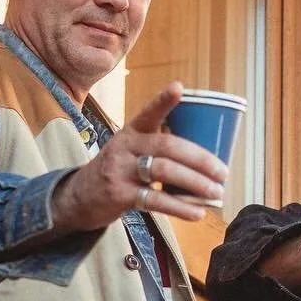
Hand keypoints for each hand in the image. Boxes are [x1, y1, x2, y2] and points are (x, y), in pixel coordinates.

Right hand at [50, 83, 227, 230]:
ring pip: (164, 171)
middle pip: (167, 146)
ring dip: (195, 183)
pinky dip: (180, 207)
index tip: (179, 88)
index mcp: (131, 132)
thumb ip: (157, 150)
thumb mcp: (130, 152)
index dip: (163, 101)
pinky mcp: (119, 194)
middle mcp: (125, 146)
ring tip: (215, 193)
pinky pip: (155, 199)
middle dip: (200, 159)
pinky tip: (197, 212)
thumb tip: (206, 161)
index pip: (148, 112)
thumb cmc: (117, 173)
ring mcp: (120, 170)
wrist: (78, 198)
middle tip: (223, 173)